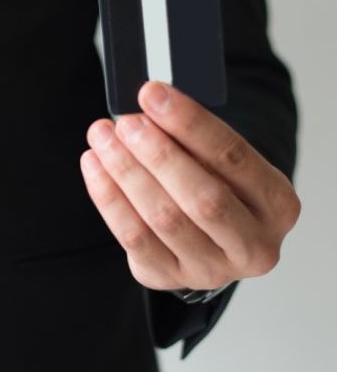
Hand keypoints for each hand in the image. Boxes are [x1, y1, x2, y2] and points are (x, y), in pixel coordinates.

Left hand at [80, 81, 299, 291]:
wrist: (209, 235)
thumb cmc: (215, 184)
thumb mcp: (221, 161)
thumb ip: (193, 138)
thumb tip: (148, 103)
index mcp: (278, 205)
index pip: (233, 157)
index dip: (189, 123)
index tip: (153, 94)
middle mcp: (254, 245)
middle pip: (202, 197)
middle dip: (158, 154)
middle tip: (126, 121)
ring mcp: (211, 269)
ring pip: (163, 218)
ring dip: (126, 171)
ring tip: (103, 137)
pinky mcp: (168, 277)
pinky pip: (133, 236)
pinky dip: (108, 196)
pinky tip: (94, 165)